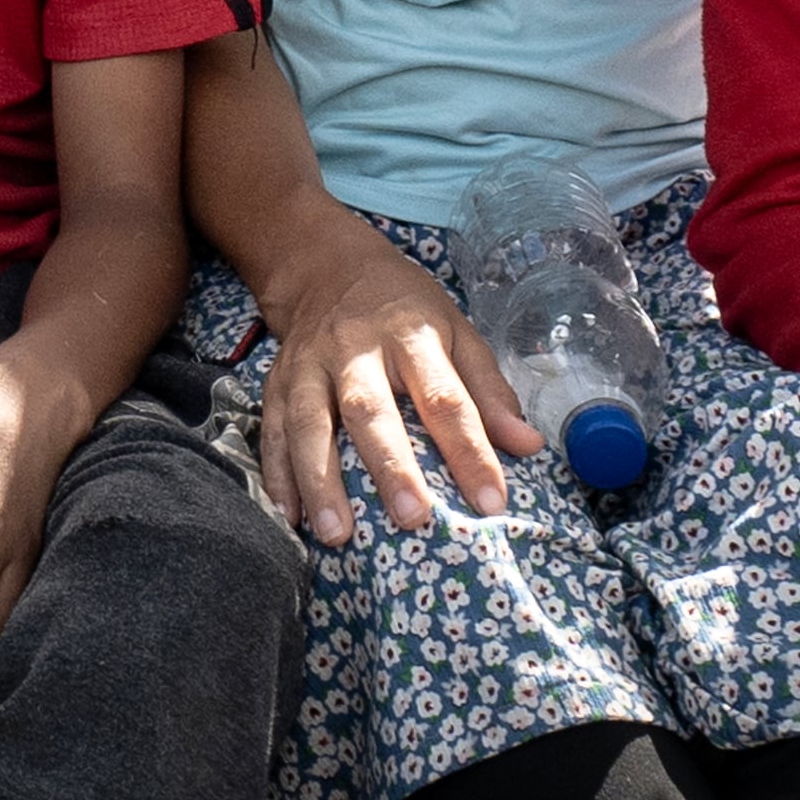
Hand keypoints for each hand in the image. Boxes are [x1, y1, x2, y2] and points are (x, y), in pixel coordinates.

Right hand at [241, 207, 541, 545]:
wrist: (326, 265)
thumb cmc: (403, 309)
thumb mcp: (456, 330)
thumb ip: (488, 390)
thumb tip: (528, 446)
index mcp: (411, 335)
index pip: (445, 397)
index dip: (470, 449)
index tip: (492, 501)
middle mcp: (355, 348)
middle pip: (370, 409)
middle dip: (390, 466)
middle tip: (412, 519)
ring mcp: (308, 365)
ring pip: (308, 422)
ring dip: (318, 480)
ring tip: (335, 533)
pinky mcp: (275, 381)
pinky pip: (271, 429)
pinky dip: (276, 474)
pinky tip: (288, 517)